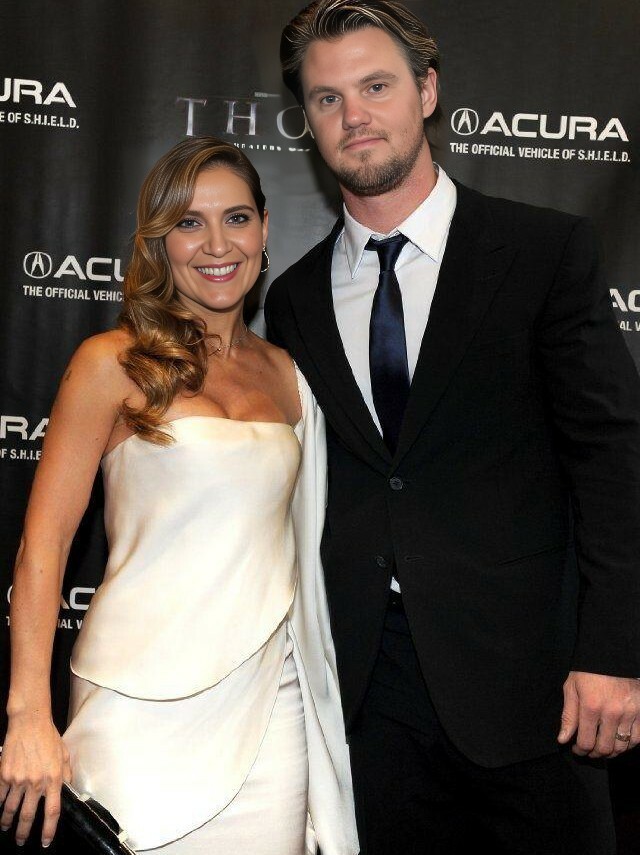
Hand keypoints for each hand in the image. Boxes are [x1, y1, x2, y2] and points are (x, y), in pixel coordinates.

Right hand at [0, 715, 70, 846]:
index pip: (52, 811)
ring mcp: (19, 780)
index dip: (49, 830)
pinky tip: (0, 808)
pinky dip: (0, 804)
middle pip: (28, 816)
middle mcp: (36, 783)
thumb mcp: (64, 754)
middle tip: (21, 841)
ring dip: (7, 822)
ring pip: (10, 809)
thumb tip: (68, 787)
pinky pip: (0, 796)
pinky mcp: (5, 775)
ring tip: (6, 828)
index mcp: (53, 779)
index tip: (45, 842)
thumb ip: (65, 773)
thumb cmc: (48, 736)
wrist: (30, 722)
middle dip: (23, 833)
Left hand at [558, 670, 639, 757]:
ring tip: (603, 747)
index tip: (576, 749)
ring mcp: (630, 713)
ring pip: (622, 746)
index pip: (586, 742)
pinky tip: (619, 740)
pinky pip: (637, 738)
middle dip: (594, 753)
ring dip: (611, 752)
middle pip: (605, 748)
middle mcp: (612, 712)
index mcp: (591, 706)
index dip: (579, 750)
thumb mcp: (572, 688)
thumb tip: (563, 739)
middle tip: (589, 751)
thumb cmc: (588, 671)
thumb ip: (568, 715)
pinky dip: (628, 744)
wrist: (612, 655)